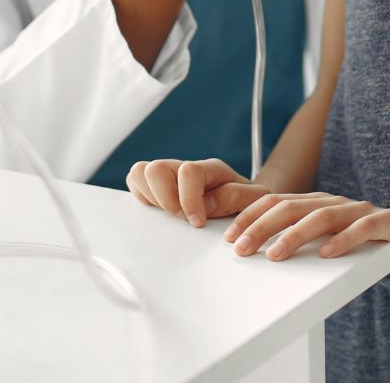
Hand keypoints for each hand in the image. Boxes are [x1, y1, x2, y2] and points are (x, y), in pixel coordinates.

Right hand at [126, 158, 269, 227]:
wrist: (245, 202)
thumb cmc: (248, 202)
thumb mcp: (254, 199)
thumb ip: (236, 197)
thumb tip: (206, 203)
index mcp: (211, 168)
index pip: (189, 171)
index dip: (189, 199)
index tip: (197, 222)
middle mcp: (186, 168)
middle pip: (156, 167)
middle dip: (165, 199)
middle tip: (180, 217)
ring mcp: (170, 175)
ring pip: (141, 171)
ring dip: (151, 198)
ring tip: (169, 215)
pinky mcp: (157, 186)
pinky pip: (135, 181)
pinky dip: (142, 198)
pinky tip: (160, 212)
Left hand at [223, 192, 389, 281]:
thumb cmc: (367, 246)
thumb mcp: (329, 241)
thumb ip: (301, 240)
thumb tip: (257, 253)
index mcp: (318, 204)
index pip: (277, 203)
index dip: (251, 217)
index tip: (229, 237)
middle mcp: (336, 202)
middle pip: (292, 208)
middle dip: (261, 226)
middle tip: (240, 248)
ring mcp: (362, 210)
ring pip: (322, 216)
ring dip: (294, 235)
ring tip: (274, 254)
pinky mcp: (387, 223)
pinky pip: (364, 228)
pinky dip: (344, 240)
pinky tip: (327, 253)